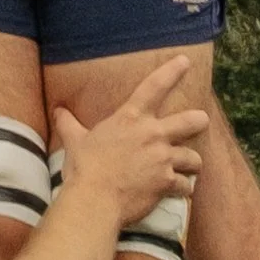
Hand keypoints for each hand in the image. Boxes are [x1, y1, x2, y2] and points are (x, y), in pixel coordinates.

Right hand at [50, 57, 207, 233]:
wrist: (94, 199)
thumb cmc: (85, 168)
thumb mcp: (75, 141)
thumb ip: (69, 124)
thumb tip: (58, 111)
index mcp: (131, 119)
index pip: (154, 87)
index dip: (171, 71)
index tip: (185, 60)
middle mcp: (153, 134)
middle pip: (191, 121)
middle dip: (199, 121)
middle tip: (202, 122)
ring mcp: (163, 158)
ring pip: (193, 158)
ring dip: (192, 164)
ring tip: (189, 169)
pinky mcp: (167, 182)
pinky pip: (185, 186)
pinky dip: (182, 190)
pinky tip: (178, 192)